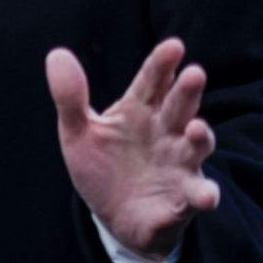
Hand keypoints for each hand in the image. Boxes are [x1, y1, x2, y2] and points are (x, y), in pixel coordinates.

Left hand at [45, 38, 220, 258]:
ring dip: (201, 136)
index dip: (162, 64)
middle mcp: (166, 131)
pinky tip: (206, 196)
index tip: (173, 46)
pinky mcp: (183, 197)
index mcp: (140, 110)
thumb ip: (70, 97)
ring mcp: (179, 163)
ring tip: (197, 128)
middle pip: (179, 106)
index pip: (152, 82)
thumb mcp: (78, 132)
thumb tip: (56, 55)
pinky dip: (204, 194)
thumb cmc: (102, 166)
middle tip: (194, 73)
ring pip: (197, 145)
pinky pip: (197, 193)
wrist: (113, 216)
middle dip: (187, 91)